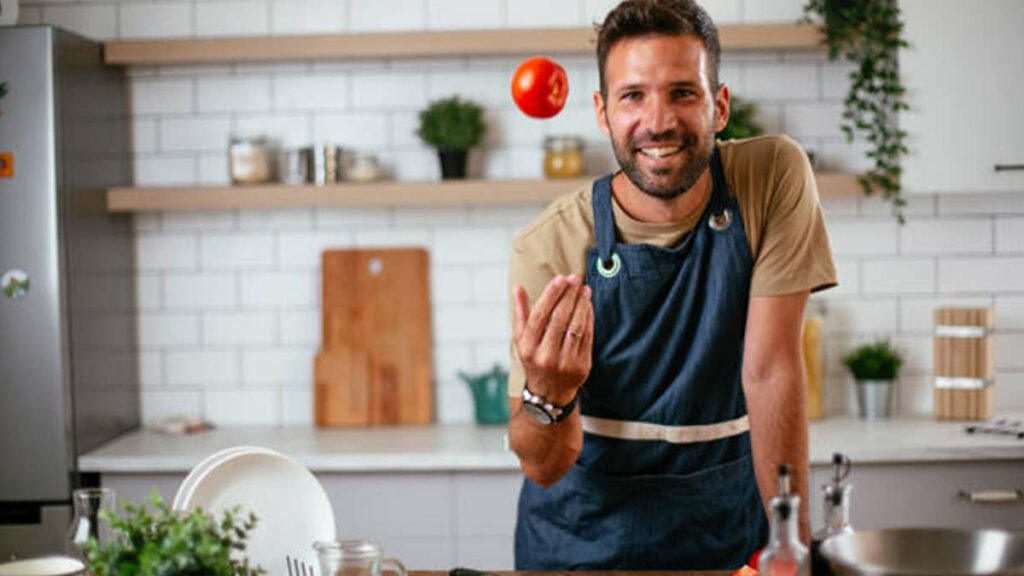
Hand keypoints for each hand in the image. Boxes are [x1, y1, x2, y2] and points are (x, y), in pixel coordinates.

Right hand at [512, 274, 592, 404]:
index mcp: (527, 348)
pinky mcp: (581, 366)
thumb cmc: (534, 359)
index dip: (551, 295)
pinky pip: (587, 337)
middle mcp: (545, 356)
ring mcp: (564, 362)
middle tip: (575, 279)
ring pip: (575, 326)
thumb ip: (520, 313)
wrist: (549, 393)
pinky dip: (589, 318)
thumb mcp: (521, 340)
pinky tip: (588, 306)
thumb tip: (517, 288)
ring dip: (581, 304)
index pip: (540, 315)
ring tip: (584, 289)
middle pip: (559, 318)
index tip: (560, 279)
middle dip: (568, 295)